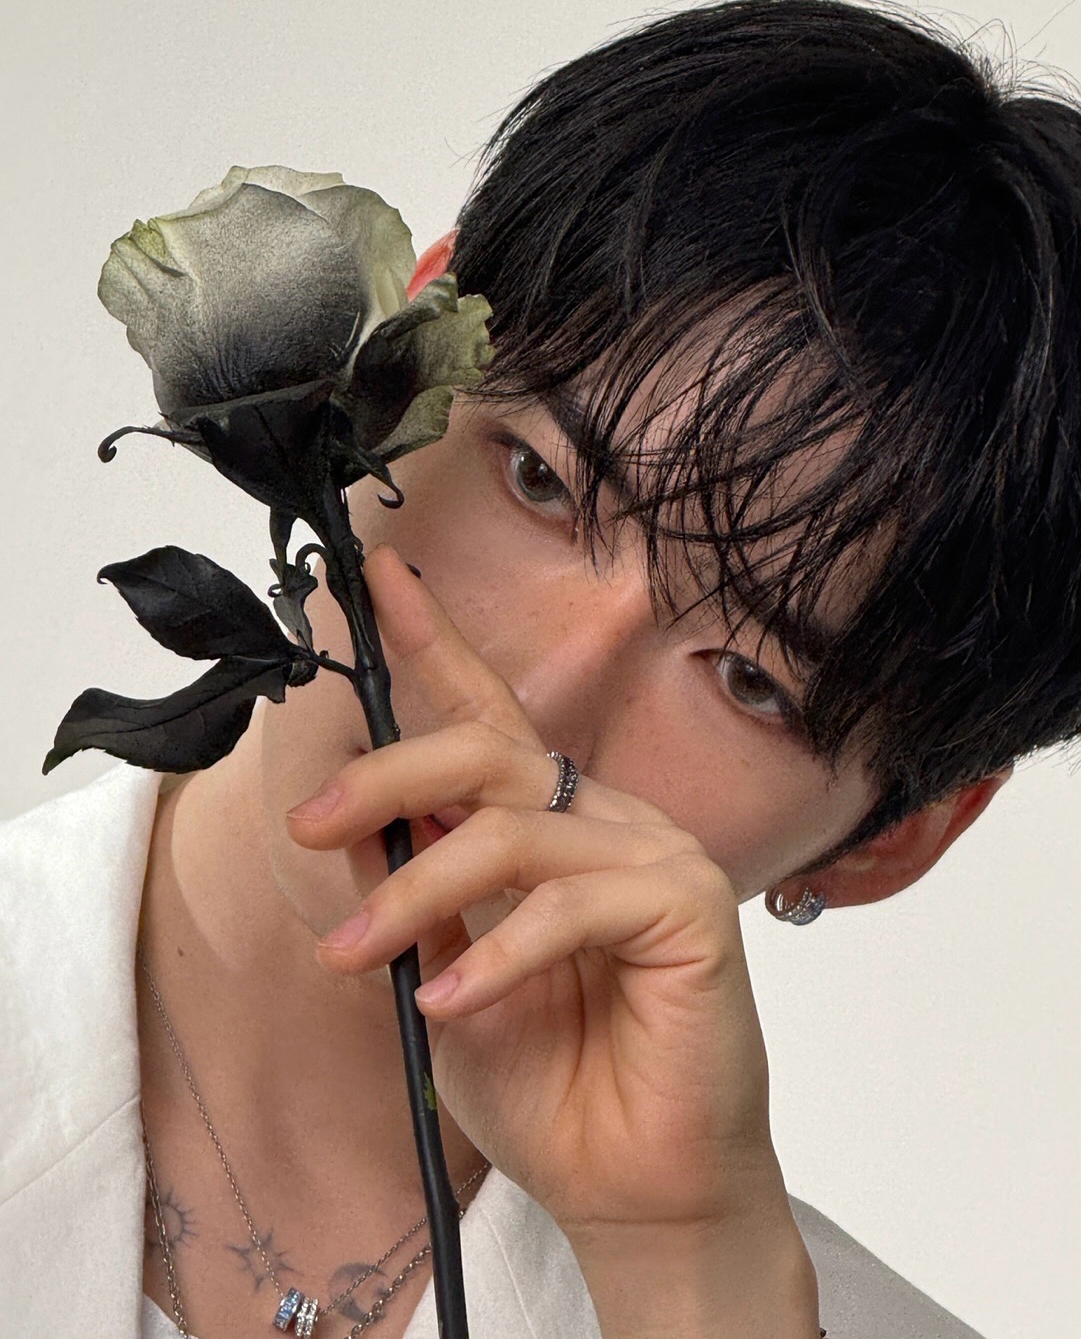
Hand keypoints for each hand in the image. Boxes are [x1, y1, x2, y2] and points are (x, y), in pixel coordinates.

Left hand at [287, 543, 818, 1336]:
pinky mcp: (690, 905)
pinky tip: (452, 1004)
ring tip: (355, 957)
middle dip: (388, 774)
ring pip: (515, 827)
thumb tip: (352, 825)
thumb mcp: (445, 972)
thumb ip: (415, 893)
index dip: (435, 641)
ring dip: (418, 889)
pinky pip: (570, 903)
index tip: (378, 578)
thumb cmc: (546, 1082)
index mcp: (552, 826)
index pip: (490, 715)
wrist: (631, 1188)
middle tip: (310, 823)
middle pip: (489, 750)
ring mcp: (656, 855)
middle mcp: (606, 820)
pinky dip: (498, 955)